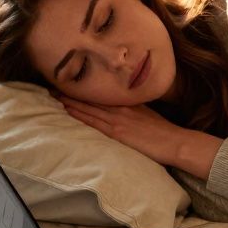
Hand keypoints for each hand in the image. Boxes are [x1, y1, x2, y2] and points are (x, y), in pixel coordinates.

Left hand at [54, 93, 182, 165]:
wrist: (175, 142)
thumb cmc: (165, 132)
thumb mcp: (149, 115)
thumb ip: (134, 111)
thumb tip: (124, 110)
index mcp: (129, 103)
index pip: (102, 96)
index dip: (85, 91)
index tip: (70, 85)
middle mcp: (121, 108)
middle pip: (92, 99)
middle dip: (72, 93)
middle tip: (52, 86)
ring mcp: (118, 119)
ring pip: (89, 108)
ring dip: (70, 102)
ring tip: (54, 96)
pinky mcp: (117, 132)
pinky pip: (93, 121)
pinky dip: (80, 114)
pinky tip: (68, 110)